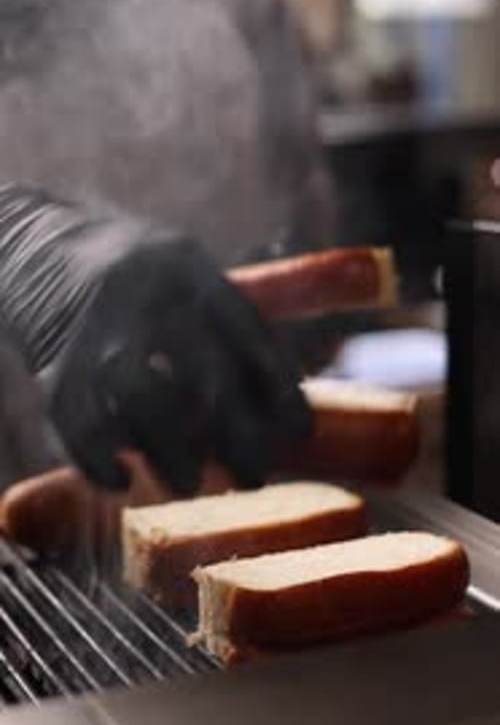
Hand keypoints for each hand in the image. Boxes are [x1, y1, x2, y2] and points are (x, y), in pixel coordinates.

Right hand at [48, 235, 311, 493]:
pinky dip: (101, 462)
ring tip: (189, 484)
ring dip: (172, 454)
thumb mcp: (185, 267)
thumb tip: (295, 387)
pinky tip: (123, 477)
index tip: (298, 433)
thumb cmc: (130, 271)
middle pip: (205, 375)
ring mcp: (95, 330)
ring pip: (143, 401)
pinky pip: (79, 425)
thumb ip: (236, 315)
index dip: (280, 391)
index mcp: (189, 269)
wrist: (32, 239)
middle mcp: (145, 294)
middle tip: (253, 477)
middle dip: (238, 437)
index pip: (250, 336)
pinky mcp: (52, 365)